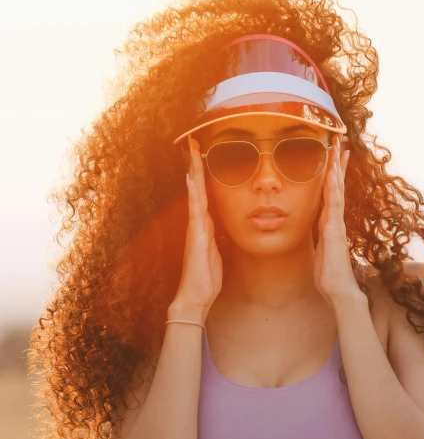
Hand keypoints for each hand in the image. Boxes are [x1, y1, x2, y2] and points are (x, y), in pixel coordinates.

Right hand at [171, 136, 222, 320]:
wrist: (196, 296)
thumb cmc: (206, 277)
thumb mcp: (216, 252)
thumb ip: (215, 236)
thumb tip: (217, 224)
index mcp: (204, 226)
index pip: (204, 193)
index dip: (203, 174)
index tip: (202, 154)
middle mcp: (197, 223)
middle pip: (196, 187)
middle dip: (195, 165)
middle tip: (193, 142)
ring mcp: (195, 228)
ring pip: (194, 193)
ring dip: (193, 172)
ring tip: (191, 151)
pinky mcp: (196, 237)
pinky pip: (195, 210)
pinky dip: (193, 193)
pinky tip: (190, 178)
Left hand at [313, 135, 363, 308]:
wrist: (339, 291)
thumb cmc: (330, 275)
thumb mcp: (320, 251)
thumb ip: (320, 238)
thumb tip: (318, 231)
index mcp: (329, 223)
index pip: (331, 193)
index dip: (333, 173)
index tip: (334, 155)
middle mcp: (334, 220)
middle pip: (336, 185)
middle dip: (337, 163)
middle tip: (339, 141)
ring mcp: (336, 224)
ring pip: (336, 190)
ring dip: (336, 169)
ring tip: (338, 148)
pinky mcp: (334, 231)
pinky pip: (333, 205)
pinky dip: (333, 188)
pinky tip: (333, 174)